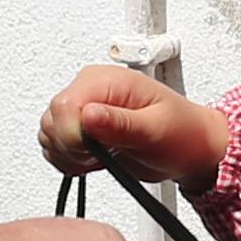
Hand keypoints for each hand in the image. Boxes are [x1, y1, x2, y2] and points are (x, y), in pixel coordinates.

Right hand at [38, 65, 227, 185]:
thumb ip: (120, 124)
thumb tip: (89, 115)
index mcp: (105, 80)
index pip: (64, 105)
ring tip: (103, 157)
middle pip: (52, 120)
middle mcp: (89, 90)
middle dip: (72, 148)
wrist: (191, 146)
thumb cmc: (182, 133)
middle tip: (103, 155)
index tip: (95, 151)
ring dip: (70, 155)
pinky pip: (55, 146)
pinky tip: (95, 161)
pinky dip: (69, 160)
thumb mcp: (157, 129)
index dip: (72, 135)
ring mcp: (82, 109)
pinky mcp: (80, 128)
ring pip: (49, 134)